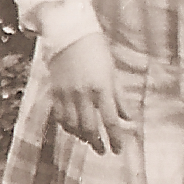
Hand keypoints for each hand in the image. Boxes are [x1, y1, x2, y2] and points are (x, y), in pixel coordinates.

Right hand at [48, 33, 126, 154]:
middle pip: (90, 128)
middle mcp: (83, 94)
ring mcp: (67, 94)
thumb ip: (120, 97)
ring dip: (82, 137)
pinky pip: (60, 116)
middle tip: (102, 150)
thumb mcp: (113, 72)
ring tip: (89, 140)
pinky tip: (73, 128)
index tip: (118, 150)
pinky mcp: (55, 92)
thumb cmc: (96, 50)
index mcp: (102, 88)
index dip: (115, 138)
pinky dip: (67, 126)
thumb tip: (129, 118)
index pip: (110, 121)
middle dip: (97, 143)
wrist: (69, 33)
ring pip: (73, 126)